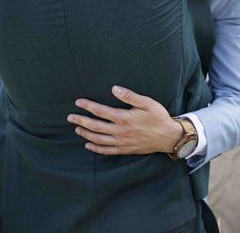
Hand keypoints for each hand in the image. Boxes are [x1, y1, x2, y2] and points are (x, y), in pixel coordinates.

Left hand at [67, 86, 182, 154]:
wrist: (169, 137)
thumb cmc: (159, 117)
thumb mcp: (147, 102)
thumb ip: (129, 96)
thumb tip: (114, 88)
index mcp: (124, 118)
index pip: (100, 111)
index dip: (88, 106)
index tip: (78, 102)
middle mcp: (120, 131)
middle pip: (95, 126)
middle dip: (81, 121)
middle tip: (70, 118)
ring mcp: (121, 142)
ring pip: (98, 139)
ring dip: (86, 134)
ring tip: (77, 129)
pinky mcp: (125, 149)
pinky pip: (106, 151)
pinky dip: (96, 148)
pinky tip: (89, 144)